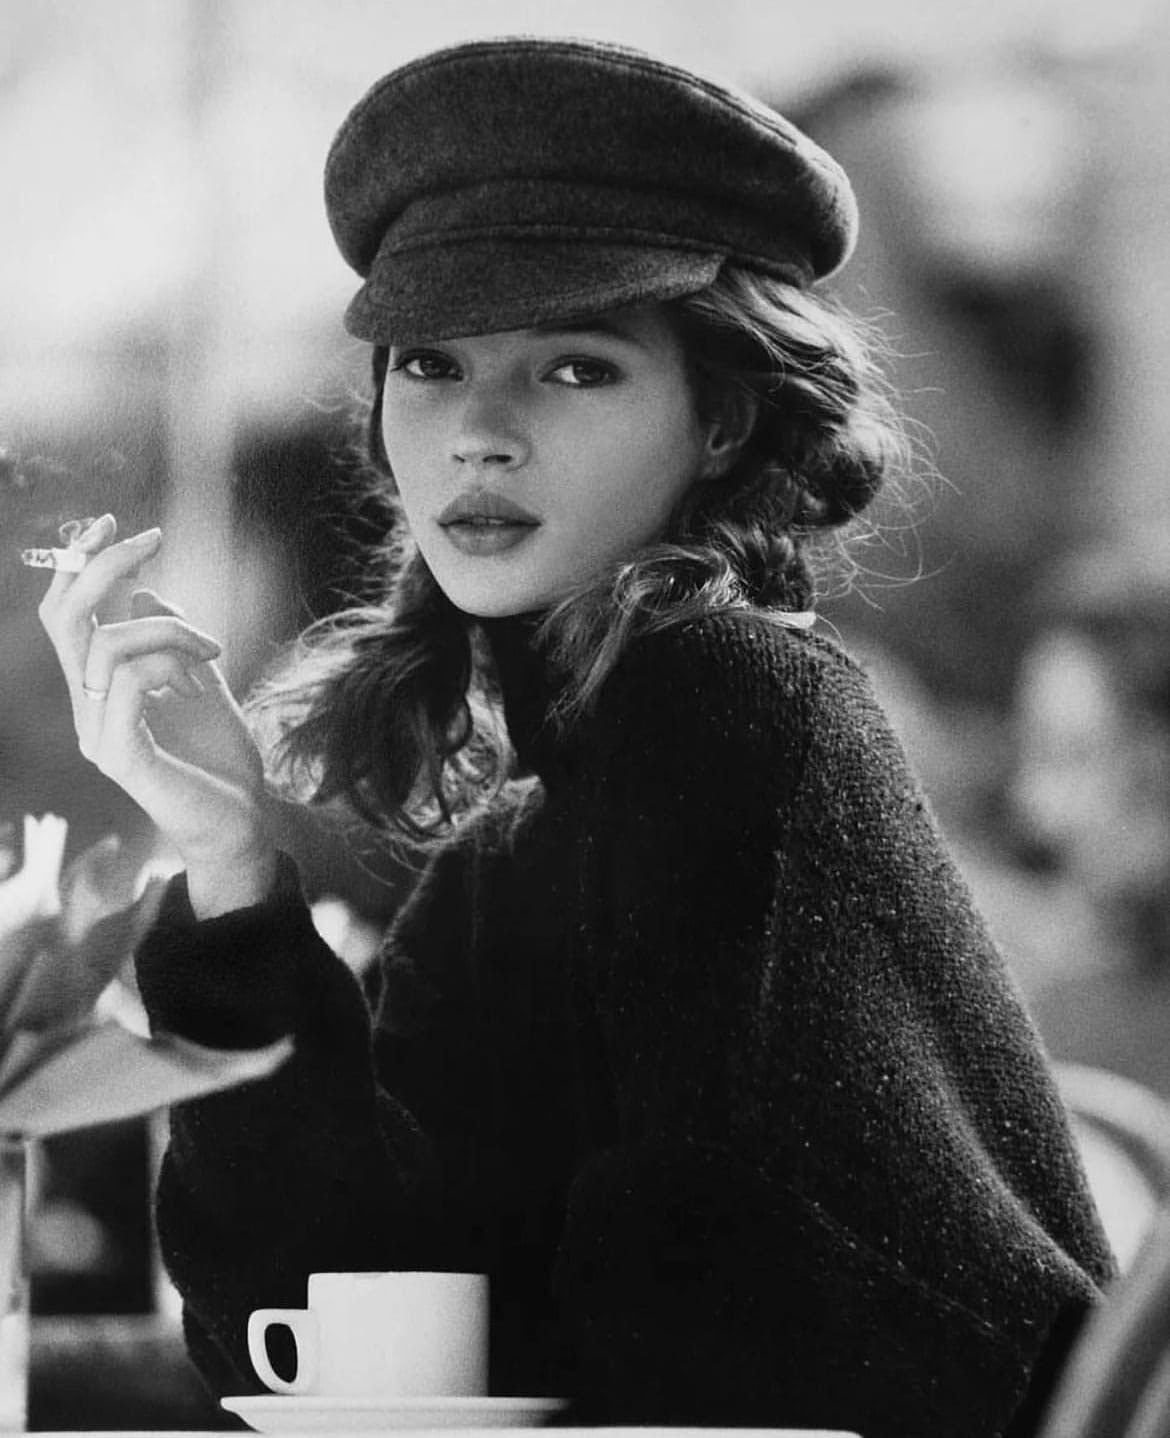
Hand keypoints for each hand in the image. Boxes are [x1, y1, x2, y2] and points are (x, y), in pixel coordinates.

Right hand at [36, 514, 276, 915]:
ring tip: (212, 649)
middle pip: (66, 619)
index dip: (80, 564)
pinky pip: (123, 684)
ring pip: (104, 645)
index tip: (112, 523)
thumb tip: (142, 593)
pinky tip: (197, 677)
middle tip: (152, 537)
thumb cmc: (223, 760)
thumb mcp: (202, 684)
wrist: (245, 822)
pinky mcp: (121, 757)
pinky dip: (164, 663)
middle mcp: (87, 708)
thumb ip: (172, 641)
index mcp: (99, 689)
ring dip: (167, 628)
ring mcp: (98, 734)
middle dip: (103, 566)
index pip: (68, 616)